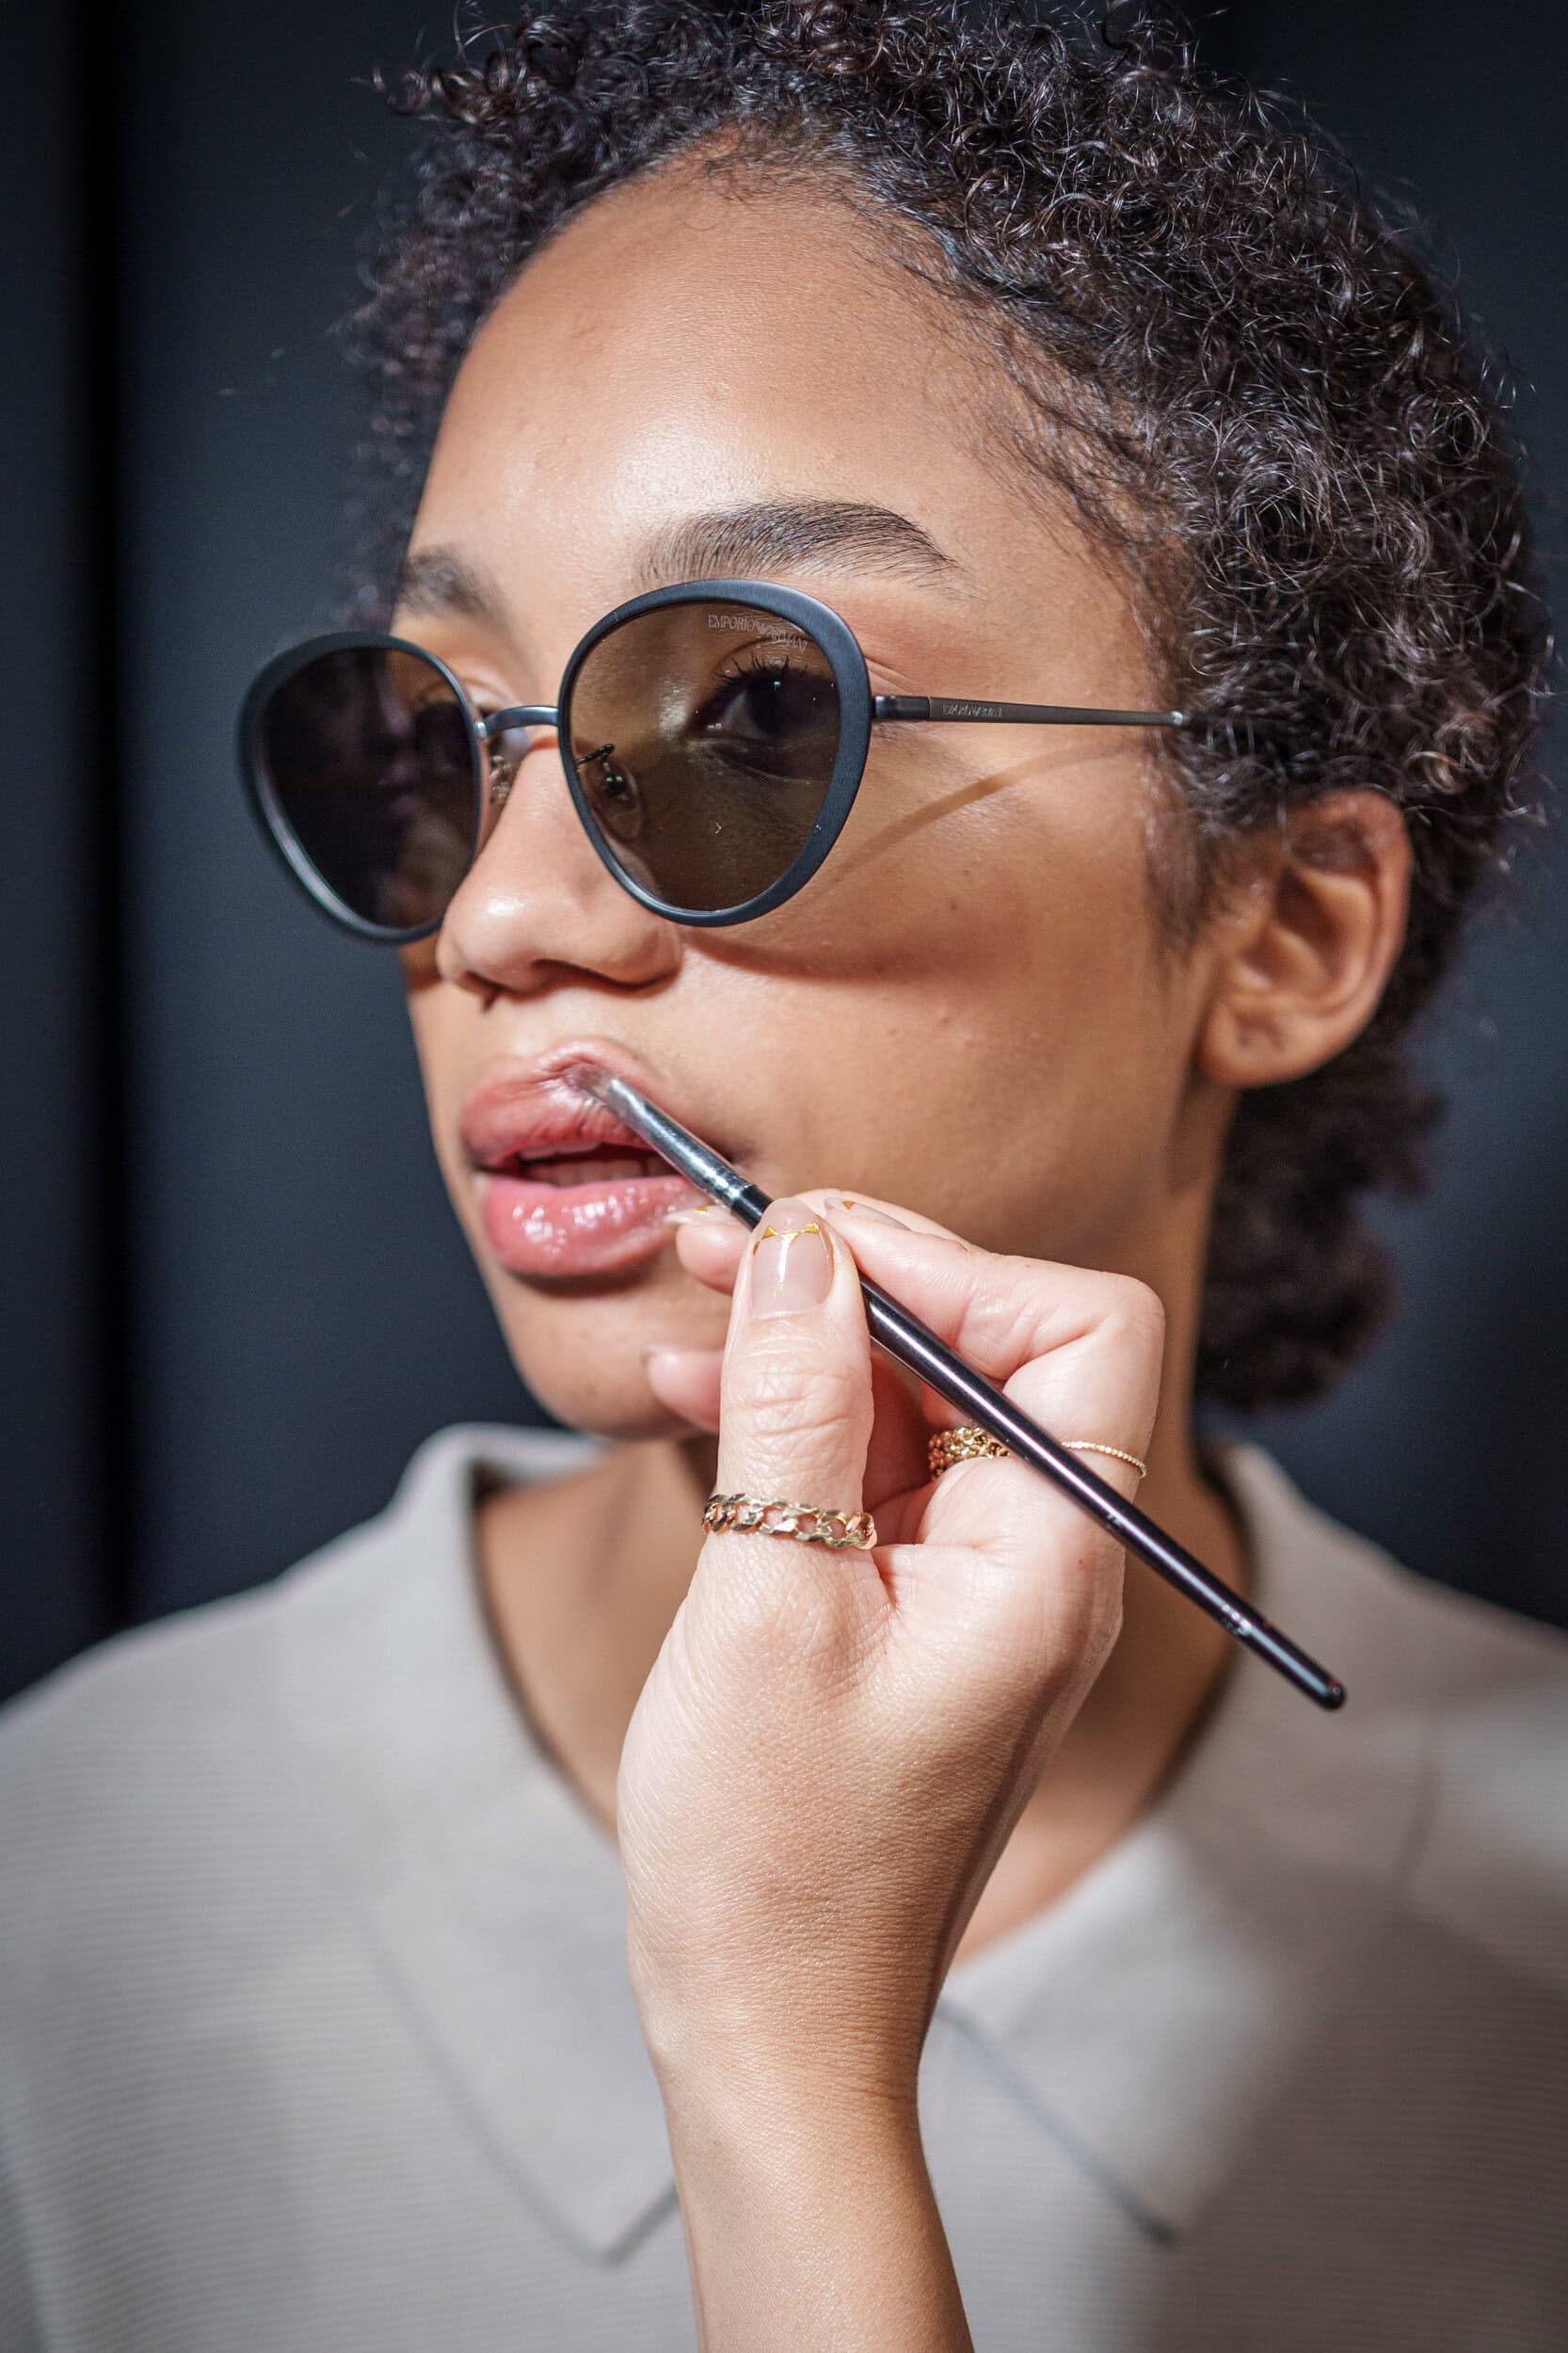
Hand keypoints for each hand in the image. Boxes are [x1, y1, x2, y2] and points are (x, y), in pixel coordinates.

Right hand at [618, 1191, 1163, 2110]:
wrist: (768, 2025)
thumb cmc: (773, 1850)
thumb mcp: (766, 1598)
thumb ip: (792, 1404)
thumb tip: (803, 1244)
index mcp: (1054, 1557)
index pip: (1073, 1326)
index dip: (948, 1264)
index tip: (809, 1245)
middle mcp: (1043, 1556)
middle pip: (991, 1345)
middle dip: (863, 1279)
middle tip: (726, 1241)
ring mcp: (981, 1583)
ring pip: (918, 1398)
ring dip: (812, 1340)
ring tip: (691, 1299)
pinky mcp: (916, 1606)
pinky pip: (873, 1470)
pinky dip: (795, 1420)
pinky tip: (700, 1393)